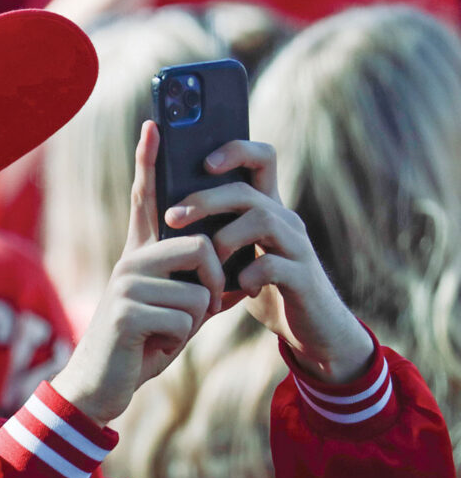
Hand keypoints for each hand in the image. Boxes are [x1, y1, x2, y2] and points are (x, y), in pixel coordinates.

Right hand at [51, 121, 224, 424]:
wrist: (99, 384)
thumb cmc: (140, 346)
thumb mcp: (177, 313)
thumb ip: (200, 290)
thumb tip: (236, 280)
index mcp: (140, 255)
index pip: (146, 200)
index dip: (149, 161)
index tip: (153, 124)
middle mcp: (130, 260)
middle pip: (201, 247)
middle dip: (212, 285)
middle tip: (192, 314)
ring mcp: (126, 283)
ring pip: (199, 289)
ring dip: (194, 321)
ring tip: (164, 333)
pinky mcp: (127, 310)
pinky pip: (186, 316)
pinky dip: (181, 339)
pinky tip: (153, 346)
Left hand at [165, 138, 373, 383]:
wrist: (310, 327)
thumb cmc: (262, 285)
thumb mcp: (237, 253)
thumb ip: (214, 230)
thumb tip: (166, 211)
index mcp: (267, 207)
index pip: (261, 158)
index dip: (236, 150)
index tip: (204, 162)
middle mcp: (285, 219)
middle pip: (247, 191)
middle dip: (206, 200)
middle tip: (173, 217)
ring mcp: (297, 246)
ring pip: (263, 219)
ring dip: (225, 238)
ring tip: (206, 260)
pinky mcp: (303, 278)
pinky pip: (274, 265)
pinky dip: (249, 275)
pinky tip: (237, 289)